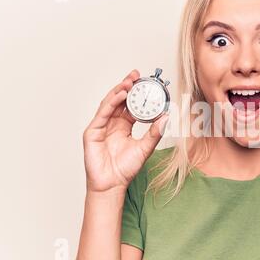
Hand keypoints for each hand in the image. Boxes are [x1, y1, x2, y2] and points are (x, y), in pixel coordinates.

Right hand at [82, 70, 168, 192]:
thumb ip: (155, 133)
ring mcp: (101, 126)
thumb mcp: (145, 148)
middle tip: (137, 75)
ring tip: (130, 81)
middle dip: (127, 86)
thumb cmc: (125, 169)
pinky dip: (111, 103)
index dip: (138, 94)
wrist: (112, 185)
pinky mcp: (92, 131)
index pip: (131, 105)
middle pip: (119, 100)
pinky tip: (121, 95)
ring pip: (110, 103)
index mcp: (124, 126)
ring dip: (119, 90)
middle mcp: (112, 123)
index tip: (147, 83)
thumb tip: (167, 117)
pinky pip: (102, 113)